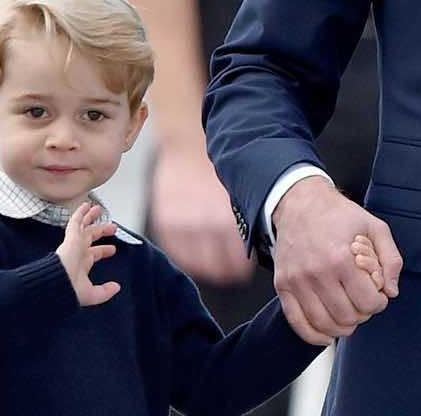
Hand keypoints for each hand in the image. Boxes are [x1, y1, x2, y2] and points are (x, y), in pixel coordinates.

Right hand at [57, 203, 122, 306]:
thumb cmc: (69, 291)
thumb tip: (116, 287)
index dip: (104, 250)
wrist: (57, 284)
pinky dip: (80, 213)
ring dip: (91, 218)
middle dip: (101, 231)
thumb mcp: (91, 295)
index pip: (94, 254)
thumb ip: (105, 292)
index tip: (112, 249)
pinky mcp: (71, 239)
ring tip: (97, 209)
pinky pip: (75, 222)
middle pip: (90, 238)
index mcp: (81, 265)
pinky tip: (86, 205)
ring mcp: (74, 245)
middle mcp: (78, 253)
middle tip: (112, 227)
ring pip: (83, 227)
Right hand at [149, 147, 254, 284]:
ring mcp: (183, 225)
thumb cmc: (217, 173)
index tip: (243, 273)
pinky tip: (195, 257)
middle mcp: (205, 225)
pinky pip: (176, 252)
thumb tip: (255, 246)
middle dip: (227, 273)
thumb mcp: (237, 196)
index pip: (237, 261)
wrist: (189, 147)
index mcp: (227, 218)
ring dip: (207, 269)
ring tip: (214, 267)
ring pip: (196, 264)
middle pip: (218, 267)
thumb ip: (243, 221)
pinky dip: (187, 258)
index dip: (241, 270)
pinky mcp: (165, 222)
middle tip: (231, 274)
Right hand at [271, 177, 401, 345]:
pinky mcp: (283, 286)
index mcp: (343, 258)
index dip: (379, 303)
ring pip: (324, 324)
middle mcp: (318, 272)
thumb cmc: (341, 216)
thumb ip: (391, 260)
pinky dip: (314, 336)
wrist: (301, 204)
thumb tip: (391, 291)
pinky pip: (297, 323)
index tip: (378, 296)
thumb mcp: (376, 228)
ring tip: (349, 315)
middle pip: (347, 316)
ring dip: (342, 327)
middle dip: (362, 314)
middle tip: (363, 303)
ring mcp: (297, 281)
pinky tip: (327, 334)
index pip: (368, 302)